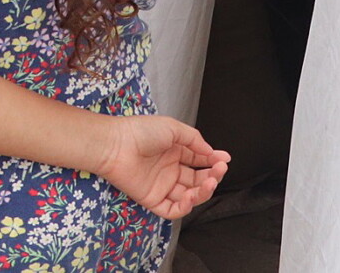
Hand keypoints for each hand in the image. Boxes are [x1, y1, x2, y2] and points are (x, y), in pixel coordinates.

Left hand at [94, 115, 230, 220]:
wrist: (115, 144)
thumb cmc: (140, 132)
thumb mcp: (172, 128)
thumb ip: (194, 140)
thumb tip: (213, 152)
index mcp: (173, 152)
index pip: (198, 161)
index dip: (213, 161)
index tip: (225, 160)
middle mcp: (169, 170)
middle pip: (197, 180)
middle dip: (212, 177)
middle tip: (219, 171)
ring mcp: (161, 186)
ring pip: (189, 197)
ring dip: (202, 192)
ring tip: (209, 183)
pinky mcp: (152, 199)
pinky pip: (173, 210)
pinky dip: (185, 207)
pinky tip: (191, 196)